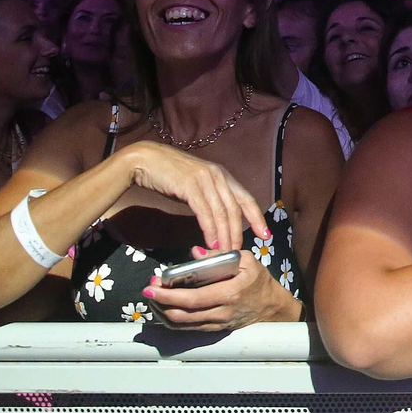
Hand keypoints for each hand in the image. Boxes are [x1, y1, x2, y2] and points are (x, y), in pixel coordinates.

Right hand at [118, 141, 270, 251]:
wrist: (145, 160)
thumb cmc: (170, 174)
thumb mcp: (197, 184)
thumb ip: (210, 197)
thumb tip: (219, 220)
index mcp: (222, 175)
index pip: (247, 198)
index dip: (257, 217)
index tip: (265, 235)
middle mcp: (218, 175)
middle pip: (236, 208)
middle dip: (239, 232)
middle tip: (239, 252)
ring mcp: (204, 179)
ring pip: (222, 212)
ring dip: (225, 235)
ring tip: (225, 252)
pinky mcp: (190, 186)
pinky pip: (205, 212)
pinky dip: (210, 229)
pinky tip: (211, 243)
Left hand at [142, 246, 297, 330]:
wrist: (270, 306)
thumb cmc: (258, 281)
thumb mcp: (247, 260)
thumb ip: (221, 254)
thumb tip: (195, 252)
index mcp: (229, 293)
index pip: (192, 299)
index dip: (169, 295)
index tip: (152, 287)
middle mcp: (221, 312)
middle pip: (182, 315)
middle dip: (160, 303)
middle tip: (148, 290)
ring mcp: (216, 324)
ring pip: (181, 324)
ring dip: (163, 312)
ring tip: (154, 298)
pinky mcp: (213, 329)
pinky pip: (187, 328)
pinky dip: (172, 319)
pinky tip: (165, 308)